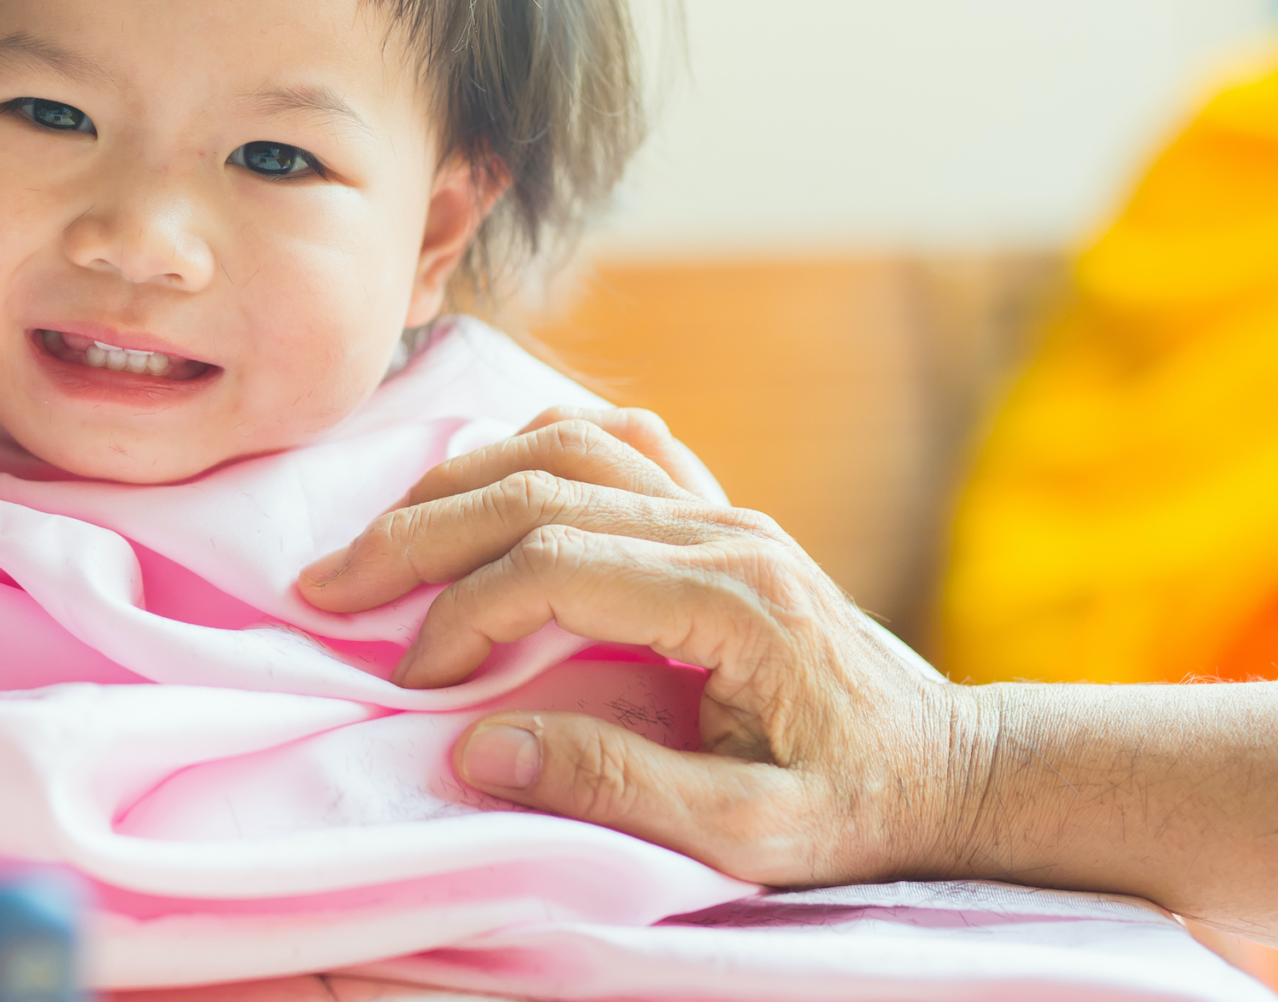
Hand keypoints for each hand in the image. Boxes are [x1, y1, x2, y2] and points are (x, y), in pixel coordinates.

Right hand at [298, 406, 983, 886]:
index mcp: (733, 598)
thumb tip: (476, 748)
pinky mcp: (720, 512)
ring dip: (458, 484)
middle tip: (327, 583)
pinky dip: (534, 446)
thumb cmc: (855, 807)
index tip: (411, 679)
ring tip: (379, 534)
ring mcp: (725, 509)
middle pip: (538, 487)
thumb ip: (616, 787)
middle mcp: (726, 529)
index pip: (554, 565)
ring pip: (563, 449)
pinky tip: (485, 478)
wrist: (951, 766)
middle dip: (419, 532)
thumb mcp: (751, 835)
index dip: (463, 614)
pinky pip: (614, 442)